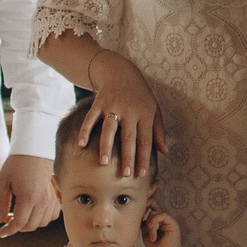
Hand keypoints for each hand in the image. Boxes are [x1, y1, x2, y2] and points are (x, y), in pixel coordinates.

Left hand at [0, 150, 60, 235]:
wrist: (34, 150)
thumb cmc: (16, 164)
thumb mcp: (3, 181)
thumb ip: (1, 203)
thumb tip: (0, 220)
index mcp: (28, 197)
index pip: (19, 223)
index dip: (9, 231)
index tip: (2, 233)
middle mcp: (42, 200)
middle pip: (30, 226)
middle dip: (17, 228)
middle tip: (8, 220)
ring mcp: (51, 198)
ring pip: (42, 223)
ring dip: (30, 224)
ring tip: (20, 215)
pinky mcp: (55, 196)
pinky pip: (52, 215)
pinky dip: (43, 218)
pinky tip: (33, 212)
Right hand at [80, 56, 169, 176]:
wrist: (120, 72)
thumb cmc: (140, 96)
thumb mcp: (154, 110)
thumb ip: (158, 131)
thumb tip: (164, 152)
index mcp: (145, 113)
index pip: (146, 140)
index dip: (144, 157)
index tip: (142, 174)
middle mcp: (130, 110)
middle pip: (129, 137)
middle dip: (128, 157)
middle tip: (125, 175)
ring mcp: (113, 105)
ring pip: (109, 129)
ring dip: (106, 146)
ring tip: (105, 163)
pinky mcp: (99, 102)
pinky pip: (91, 118)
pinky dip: (85, 131)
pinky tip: (81, 144)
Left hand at [142, 206, 182, 246]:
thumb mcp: (146, 233)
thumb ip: (145, 223)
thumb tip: (142, 211)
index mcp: (157, 220)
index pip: (151, 205)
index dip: (145, 205)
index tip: (137, 212)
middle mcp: (163, 219)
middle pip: (151, 209)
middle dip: (146, 220)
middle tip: (147, 231)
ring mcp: (168, 220)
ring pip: (155, 213)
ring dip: (151, 226)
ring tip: (152, 237)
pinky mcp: (173, 223)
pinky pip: (162, 215)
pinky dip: (155, 222)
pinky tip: (153, 233)